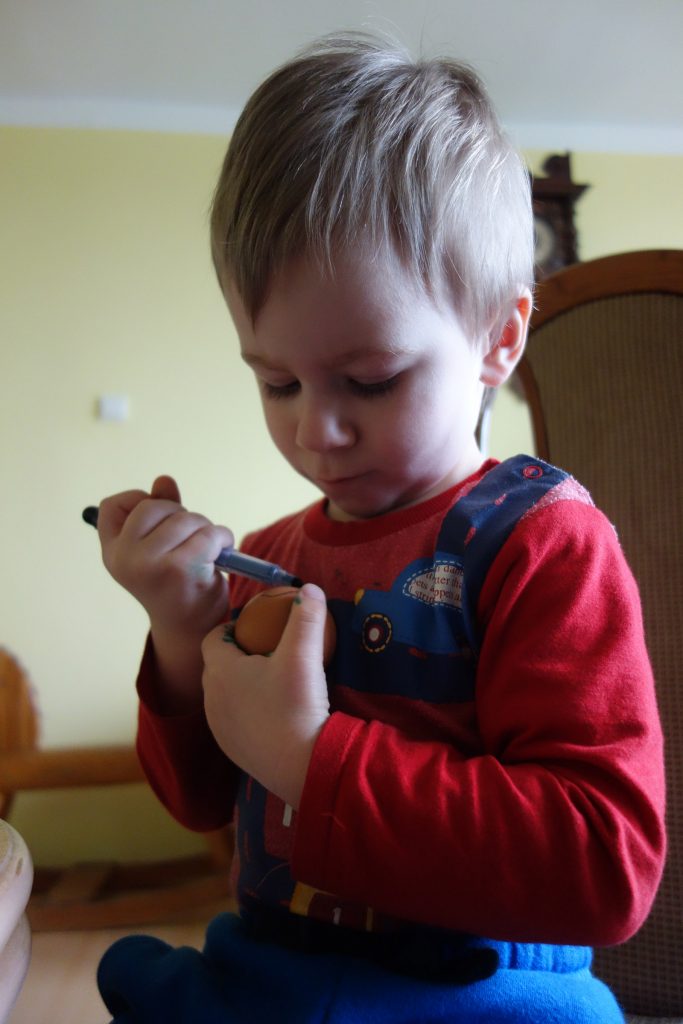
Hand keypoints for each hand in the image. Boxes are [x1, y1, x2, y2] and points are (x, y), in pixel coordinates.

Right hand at [97, 475, 233, 635]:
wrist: (192, 631)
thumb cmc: (177, 584)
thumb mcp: (159, 548)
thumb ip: (160, 513)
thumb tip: (164, 480)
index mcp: (113, 552)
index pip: (113, 505)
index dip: (139, 501)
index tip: (159, 521)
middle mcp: (124, 559)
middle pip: (155, 506)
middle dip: (182, 515)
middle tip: (192, 538)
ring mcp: (150, 564)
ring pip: (186, 518)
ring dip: (206, 527)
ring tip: (209, 548)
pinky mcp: (180, 570)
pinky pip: (208, 534)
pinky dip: (222, 537)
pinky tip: (222, 551)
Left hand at [201, 583, 330, 807]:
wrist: (301, 766)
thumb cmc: (296, 706)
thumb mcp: (304, 655)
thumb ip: (307, 618)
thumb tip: (311, 588)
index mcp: (220, 670)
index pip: (213, 638)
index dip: (232, 629)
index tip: (257, 629)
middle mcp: (210, 698)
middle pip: (217, 666)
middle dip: (237, 655)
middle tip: (269, 652)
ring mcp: (219, 728)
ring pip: (224, 695)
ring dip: (241, 685)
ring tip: (273, 682)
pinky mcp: (232, 750)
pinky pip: (233, 720)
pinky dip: (247, 711)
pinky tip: (274, 713)